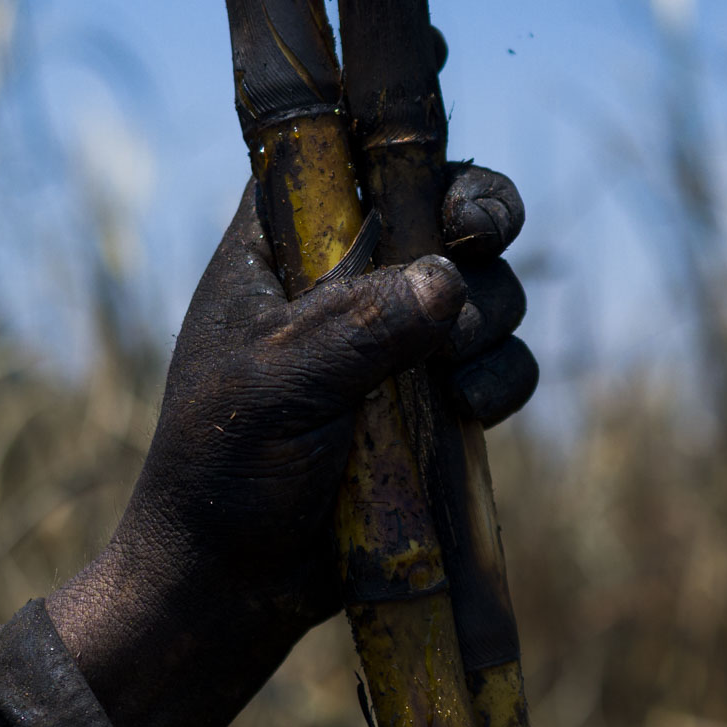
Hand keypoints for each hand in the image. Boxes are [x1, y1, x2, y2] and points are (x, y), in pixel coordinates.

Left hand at [46, 163, 535, 726]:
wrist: (233, 583)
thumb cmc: (225, 468)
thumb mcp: (277, 383)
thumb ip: (360, 326)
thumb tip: (449, 282)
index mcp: (282, 245)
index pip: (347, 154)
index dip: (403, 144)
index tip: (438, 173)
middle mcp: (347, 278)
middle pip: (439, 207)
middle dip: (478, 215)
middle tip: (483, 234)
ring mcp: (395, 342)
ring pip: (482, 287)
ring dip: (490, 313)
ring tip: (452, 368)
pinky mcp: (432, 402)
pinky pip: (498, 365)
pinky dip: (502, 379)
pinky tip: (473, 414)